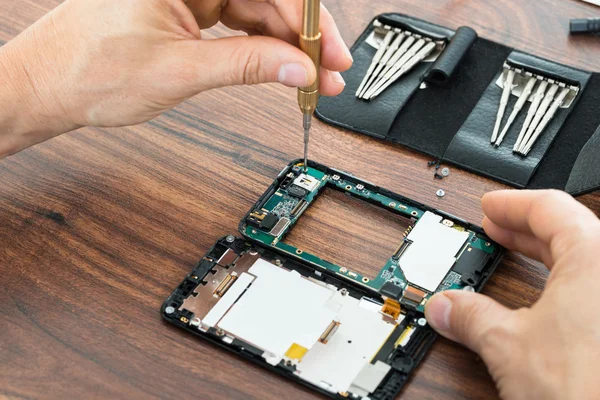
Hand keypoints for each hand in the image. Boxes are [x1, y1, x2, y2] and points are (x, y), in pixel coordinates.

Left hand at [0, 0, 350, 154]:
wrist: (50, 88)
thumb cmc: (88, 71)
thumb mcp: (180, 71)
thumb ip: (247, 65)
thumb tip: (297, 67)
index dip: (305, 19)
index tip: (329, 51)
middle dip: (301, 36)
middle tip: (327, 70)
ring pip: (256, 9)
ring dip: (285, 44)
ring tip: (309, 76)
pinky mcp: (187, 9)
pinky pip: (237, 21)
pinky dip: (260, 46)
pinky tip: (279, 65)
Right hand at [425, 190, 599, 399]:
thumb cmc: (589, 390)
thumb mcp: (509, 346)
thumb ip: (472, 317)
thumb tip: (445, 308)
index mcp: (595, 257)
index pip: (550, 208)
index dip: (512, 205)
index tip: (490, 208)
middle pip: (570, 231)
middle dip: (525, 230)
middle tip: (496, 229)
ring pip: (585, 261)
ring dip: (546, 256)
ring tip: (515, 256)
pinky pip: (594, 290)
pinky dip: (566, 285)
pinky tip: (545, 302)